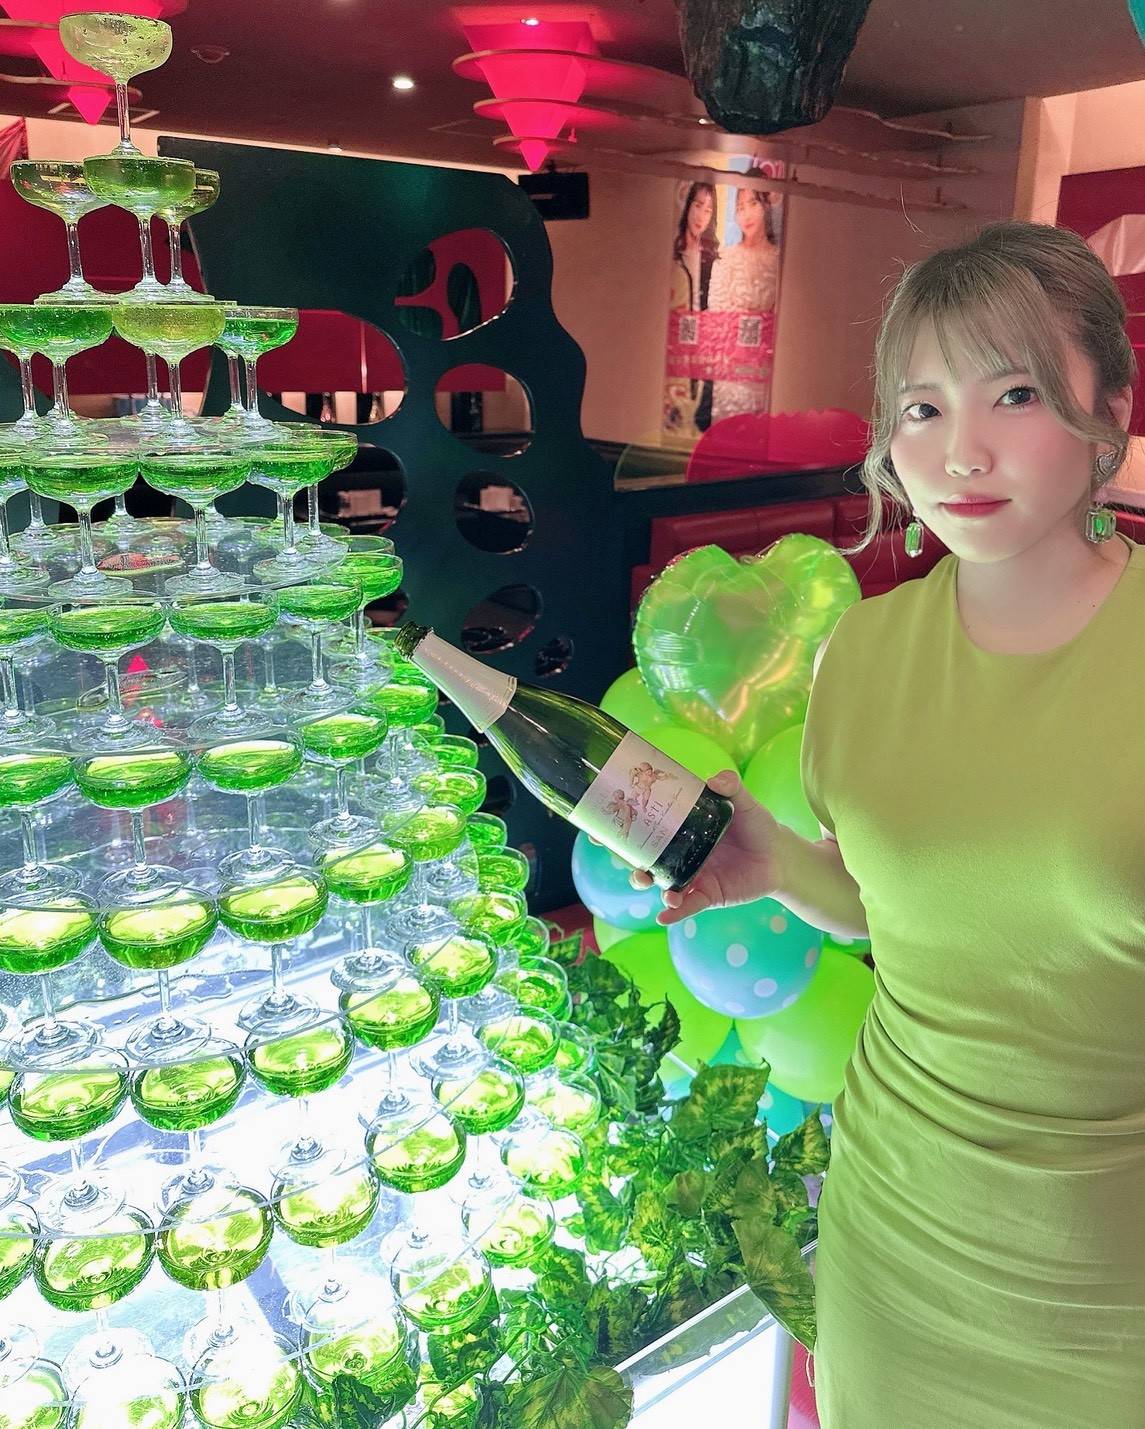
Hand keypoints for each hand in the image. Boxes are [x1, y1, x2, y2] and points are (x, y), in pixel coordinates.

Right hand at [629, 768, 786, 926]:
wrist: (780, 857)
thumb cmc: (757, 826)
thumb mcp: (744, 803)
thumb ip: (732, 789)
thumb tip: (716, 780)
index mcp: (682, 829)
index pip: (645, 828)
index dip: (620, 829)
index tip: (597, 831)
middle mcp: (680, 854)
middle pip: (644, 858)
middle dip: (627, 860)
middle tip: (620, 858)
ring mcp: (691, 876)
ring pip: (661, 883)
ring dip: (650, 884)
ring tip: (652, 883)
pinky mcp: (706, 895)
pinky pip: (686, 905)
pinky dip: (674, 911)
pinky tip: (665, 914)